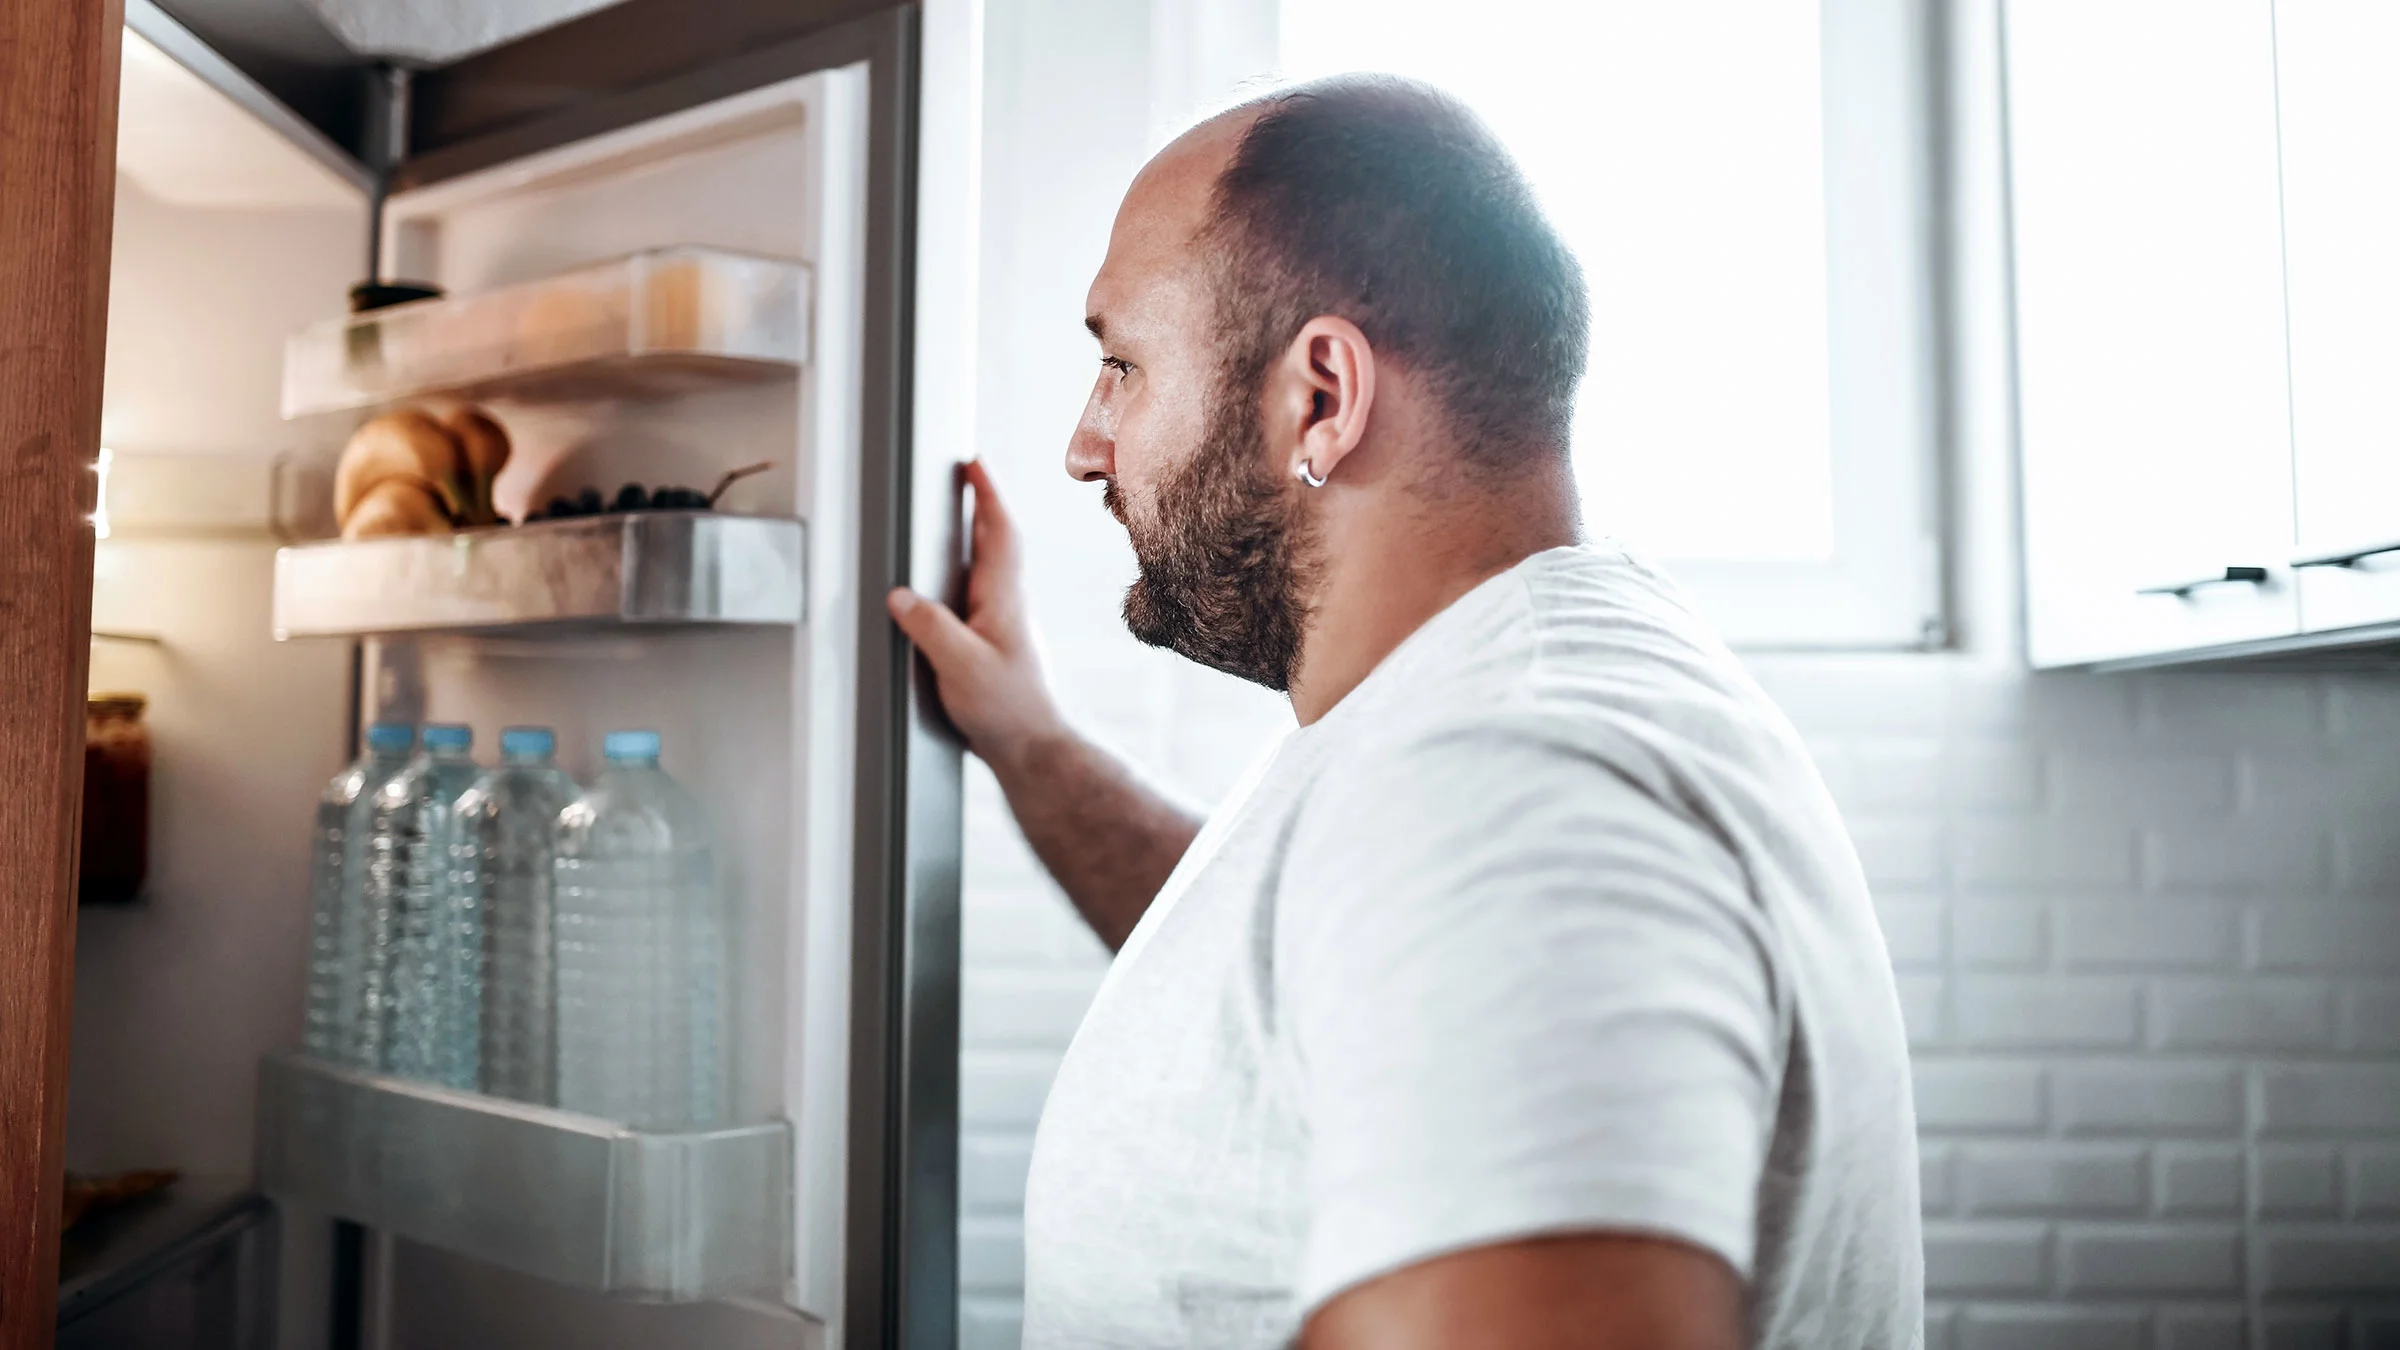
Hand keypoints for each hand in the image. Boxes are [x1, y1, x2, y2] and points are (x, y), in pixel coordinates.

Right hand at [888, 461, 1067, 771]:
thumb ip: (929, 626)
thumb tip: (900, 596)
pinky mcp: (998, 651)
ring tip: (953, 525)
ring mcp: (1007, 628)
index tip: (974, 463)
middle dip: (980, 508)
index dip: (987, 493)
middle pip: (997, 544)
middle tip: (963, 480)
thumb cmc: (1008, 710)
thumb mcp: (959, 664)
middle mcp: (1010, 606)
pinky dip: (967, 582)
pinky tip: (950, 595)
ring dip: (975, 543)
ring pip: (990, 573)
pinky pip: (980, 602)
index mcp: (1004, 598)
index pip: (1000, 531)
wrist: (1036, 751)